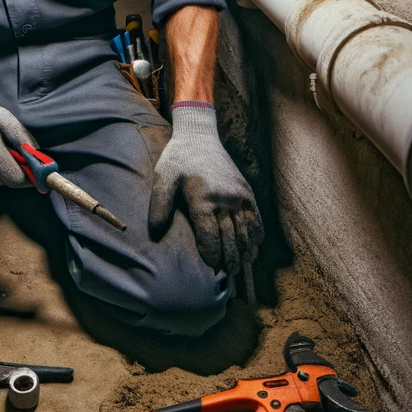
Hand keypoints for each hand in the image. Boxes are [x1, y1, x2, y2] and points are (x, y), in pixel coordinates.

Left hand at [148, 102, 262, 276]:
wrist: (199, 136)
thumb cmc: (178, 159)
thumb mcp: (162, 179)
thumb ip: (159, 206)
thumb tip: (155, 234)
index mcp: (203, 198)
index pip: (210, 236)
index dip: (212, 255)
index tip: (210, 268)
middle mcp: (224, 199)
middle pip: (230, 238)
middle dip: (230, 259)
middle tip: (227, 275)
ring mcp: (238, 196)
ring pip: (246, 231)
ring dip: (244, 251)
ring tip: (240, 267)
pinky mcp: (247, 191)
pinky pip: (256, 218)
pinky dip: (256, 235)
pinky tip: (252, 247)